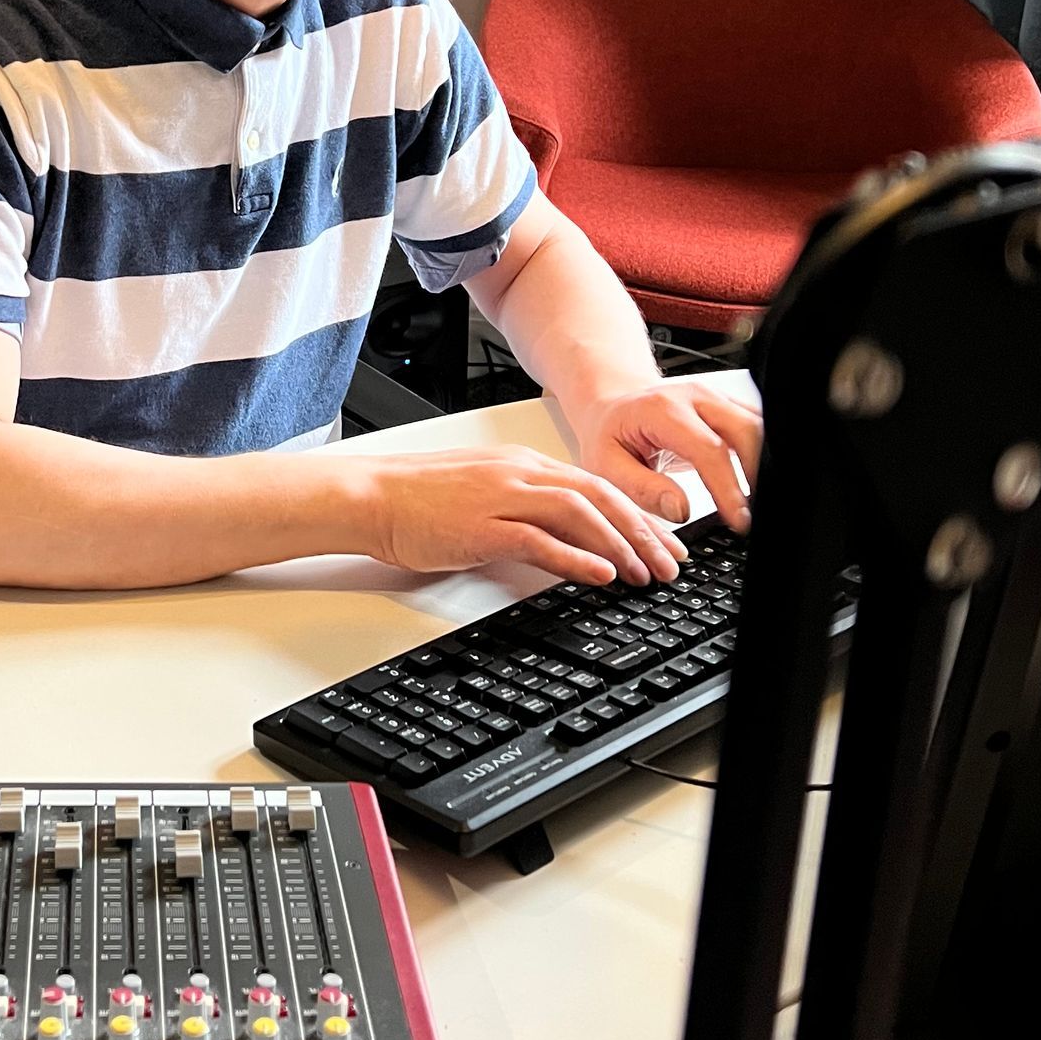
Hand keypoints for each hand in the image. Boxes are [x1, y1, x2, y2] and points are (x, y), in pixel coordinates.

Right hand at [366, 445, 685, 588]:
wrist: (369, 495)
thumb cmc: (415, 499)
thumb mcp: (482, 493)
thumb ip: (524, 509)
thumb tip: (562, 539)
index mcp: (521, 464)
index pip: (594, 484)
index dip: (636, 514)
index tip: (662, 541)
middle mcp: (518, 473)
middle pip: (598, 496)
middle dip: (642, 532)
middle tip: (670, 563)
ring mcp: (500, 496)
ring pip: (578, 513)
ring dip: (619, 545)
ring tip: (644, 574)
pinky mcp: (481, 526)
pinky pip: (539, 541)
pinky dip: (576, 558)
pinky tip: (600, 575)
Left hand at [577, 377, 761, 530]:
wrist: (612, 407)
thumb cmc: (609, 436)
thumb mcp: (606, 466)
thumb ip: (642, 489)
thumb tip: (681, 511)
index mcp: (663, 410)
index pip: (709, 450)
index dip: (728, 488)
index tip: (739, 520)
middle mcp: (695, 396)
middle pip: (746, 430)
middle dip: (758, 474)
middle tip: (753, 515)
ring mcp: (715, 398)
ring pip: (759, 426)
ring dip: (764, 465)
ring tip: (757, 503)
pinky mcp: (727, 406)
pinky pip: (757, 427)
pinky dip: (763, 455)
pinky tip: (757, 484)